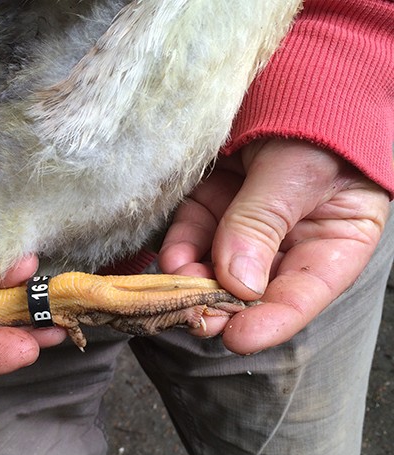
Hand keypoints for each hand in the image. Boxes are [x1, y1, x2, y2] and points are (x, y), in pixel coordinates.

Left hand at [159, 139, 388, 353]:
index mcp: (332, 237)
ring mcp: (246, 222)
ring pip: (216, 264)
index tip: (237, 337)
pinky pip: (193, 234)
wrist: (287, 70)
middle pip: (254, 285)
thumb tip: (238, 285)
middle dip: (222, 304)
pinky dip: (178, 248)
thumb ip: (264, 222)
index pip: (305, 291)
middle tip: (195, 316)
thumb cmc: (313, 116)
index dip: (273, 319)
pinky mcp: (213, 203)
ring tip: (176, 281)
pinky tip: (169, 256)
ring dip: (192, 278)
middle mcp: (288, 238)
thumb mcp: (297, 169)